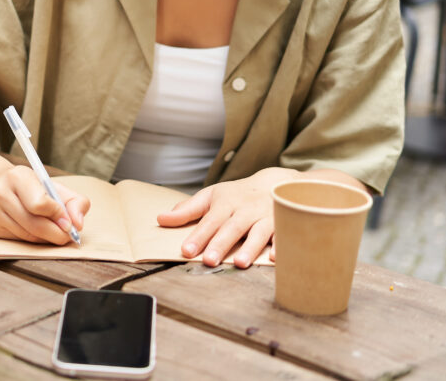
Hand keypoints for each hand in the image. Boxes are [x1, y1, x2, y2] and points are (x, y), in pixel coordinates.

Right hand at [0, 165, 89, 243]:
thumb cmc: (30, 188)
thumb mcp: (54, 187)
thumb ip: (75, 202)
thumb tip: (78, 224)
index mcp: (18, 176)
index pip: (40, 203)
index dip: (58, 216)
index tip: (68, 223)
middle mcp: (0, 191)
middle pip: (34, 224)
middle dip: (56, 234)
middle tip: (66, 236)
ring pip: (26, 235)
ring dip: (44, 239)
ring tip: (51, 232)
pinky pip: (16, 240)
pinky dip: (31, 240)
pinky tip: (34, 232)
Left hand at [156, 167, 300, 267]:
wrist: (276, 182)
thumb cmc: (237, 194)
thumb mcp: (211, 196)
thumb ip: (187, 210)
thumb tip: (161, 219)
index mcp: (226, 203)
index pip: (209, 221)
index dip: (198, 236)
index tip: (187, 251)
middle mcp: (246, 210)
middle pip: (232, 228)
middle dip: (220, 244)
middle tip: (209, 261)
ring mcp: (266, 217)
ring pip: (258, 232)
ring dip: (250, 248)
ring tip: (239, 263)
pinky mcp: (284, 224)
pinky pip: (285, 235)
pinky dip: (281, 246)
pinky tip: (274, 258)